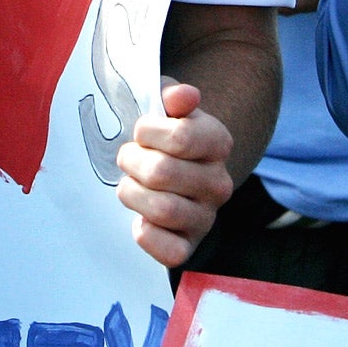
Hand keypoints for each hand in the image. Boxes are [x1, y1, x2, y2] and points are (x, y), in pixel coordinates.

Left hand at [115, 82, 232, 267]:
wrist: (166, 173)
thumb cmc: (160, 136)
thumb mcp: (164, 107)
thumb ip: (170, 95)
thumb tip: (184, 96)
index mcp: (217, 142)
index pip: (180, 137)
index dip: (147, 132)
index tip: (141, 131)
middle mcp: (218, 182)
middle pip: (162, 172)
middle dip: (132, 161)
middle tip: (129, 158)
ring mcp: (205, 217)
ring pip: (162, 209)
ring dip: (132, 193)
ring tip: (131, 184)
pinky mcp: (189, 246)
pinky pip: (170, 251)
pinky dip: (147, 235)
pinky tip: (140, 219)